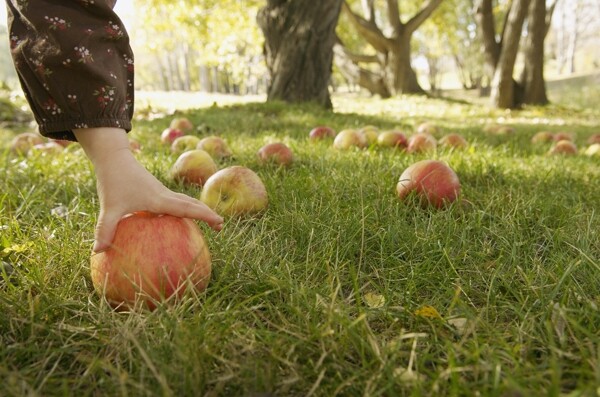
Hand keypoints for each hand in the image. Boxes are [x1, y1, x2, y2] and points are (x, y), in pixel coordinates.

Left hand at [74, 127, 222, 252]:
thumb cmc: (113, 181)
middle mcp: (165, 195)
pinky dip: (185, 209)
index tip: (219, 221)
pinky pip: (176, 202)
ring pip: (186, 201)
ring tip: (207, 222)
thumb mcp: (109, 208)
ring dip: (198, 210)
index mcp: (159, 200)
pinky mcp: (157, 192)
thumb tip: (98, 251)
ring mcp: (162, 193)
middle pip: (192, 204)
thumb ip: (105, 229)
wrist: (114, 158)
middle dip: (207, 214)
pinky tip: (180, 220)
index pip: (187, 208)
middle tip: (220, 226)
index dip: (204, 215)